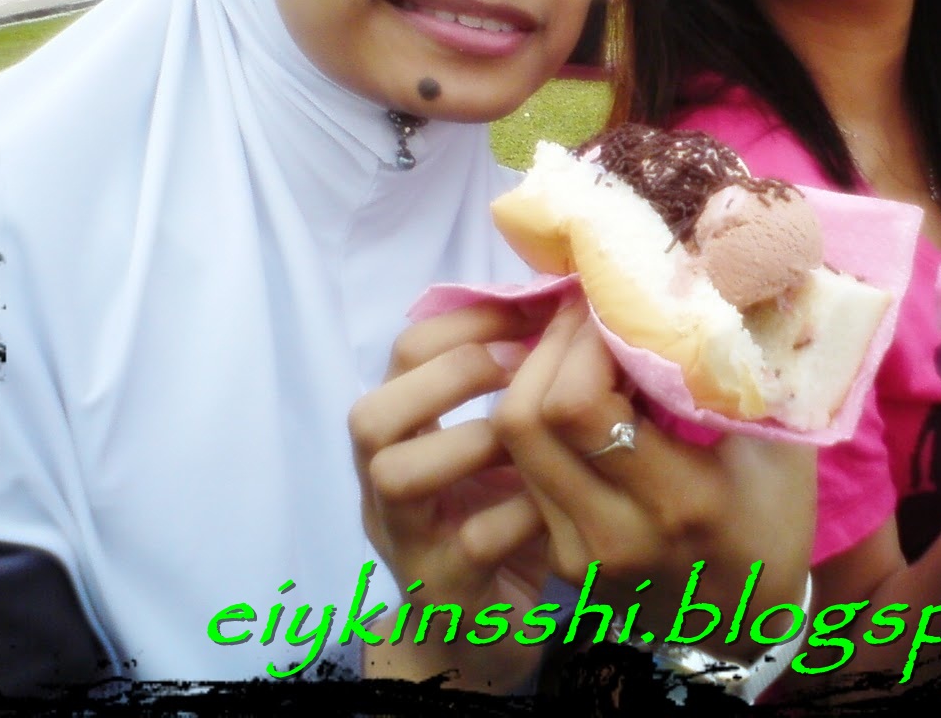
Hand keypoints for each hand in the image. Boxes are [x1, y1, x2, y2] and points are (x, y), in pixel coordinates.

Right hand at [349, 303, 548, 687]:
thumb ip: (511, 386)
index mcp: (404, 434)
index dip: (467, 320)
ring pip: (397, 473)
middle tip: (522, 369)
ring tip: (529, 438)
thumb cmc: (497, 521)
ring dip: (472, 441)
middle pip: (372, 412)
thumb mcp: (499, 448)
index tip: (535, 310)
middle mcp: (386, 484)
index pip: (405, 351)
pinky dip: (519, 510)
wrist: (477, 637)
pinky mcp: (444, 590)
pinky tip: (559, 499)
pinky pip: (470, 541)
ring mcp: (408, 539)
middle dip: (453, 374)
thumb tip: (568, 303)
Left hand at [493, 301, 814, 653]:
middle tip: (585, 311)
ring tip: (577, 343)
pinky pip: (527, 471)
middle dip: (549, 348)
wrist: (751, 624)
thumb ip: (746, 375)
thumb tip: (717, 284)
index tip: (611, 304)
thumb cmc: (775, 523)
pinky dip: (540, 420)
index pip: (577, 405)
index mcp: (678, 503)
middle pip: (526, 419)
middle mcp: (614, 535)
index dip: (579, 341)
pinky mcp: (560, 560)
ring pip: (514, 444)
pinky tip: (575, 393)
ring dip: (534, 379)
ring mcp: (579, 555)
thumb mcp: (783, 448)